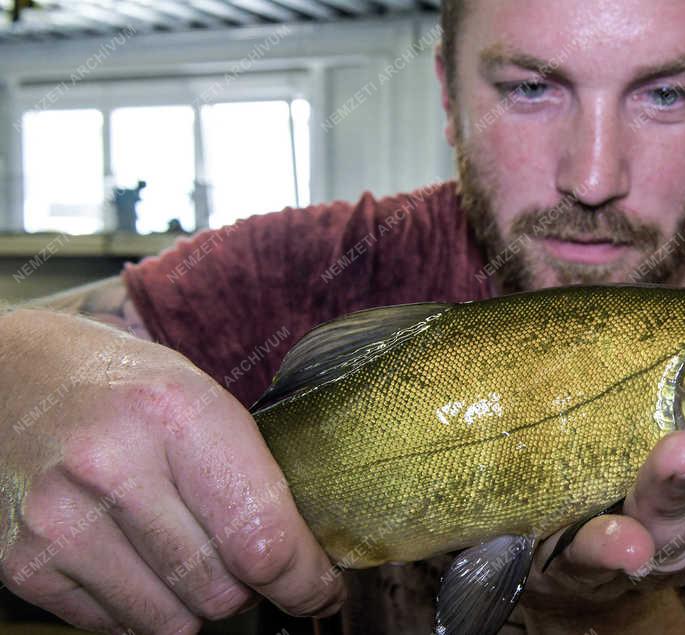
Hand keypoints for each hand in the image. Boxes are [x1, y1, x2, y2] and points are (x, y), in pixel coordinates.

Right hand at [0, 310, 344, 633]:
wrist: (15, 377)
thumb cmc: (127, 389)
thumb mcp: (203, 399)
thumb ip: (254, 475)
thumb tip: (311, 561)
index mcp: (178, 414)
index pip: (261, 538)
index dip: (304, 580)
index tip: (320, 590)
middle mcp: (113, 467)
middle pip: (221, 589)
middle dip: (249, 586)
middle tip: (242, 555)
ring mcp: (61, 521)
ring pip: (173, 623)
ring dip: (196, 602)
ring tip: (187, 550)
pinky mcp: (24, 564)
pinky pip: (118, 627)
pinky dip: (143, 605)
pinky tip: (134, 554)